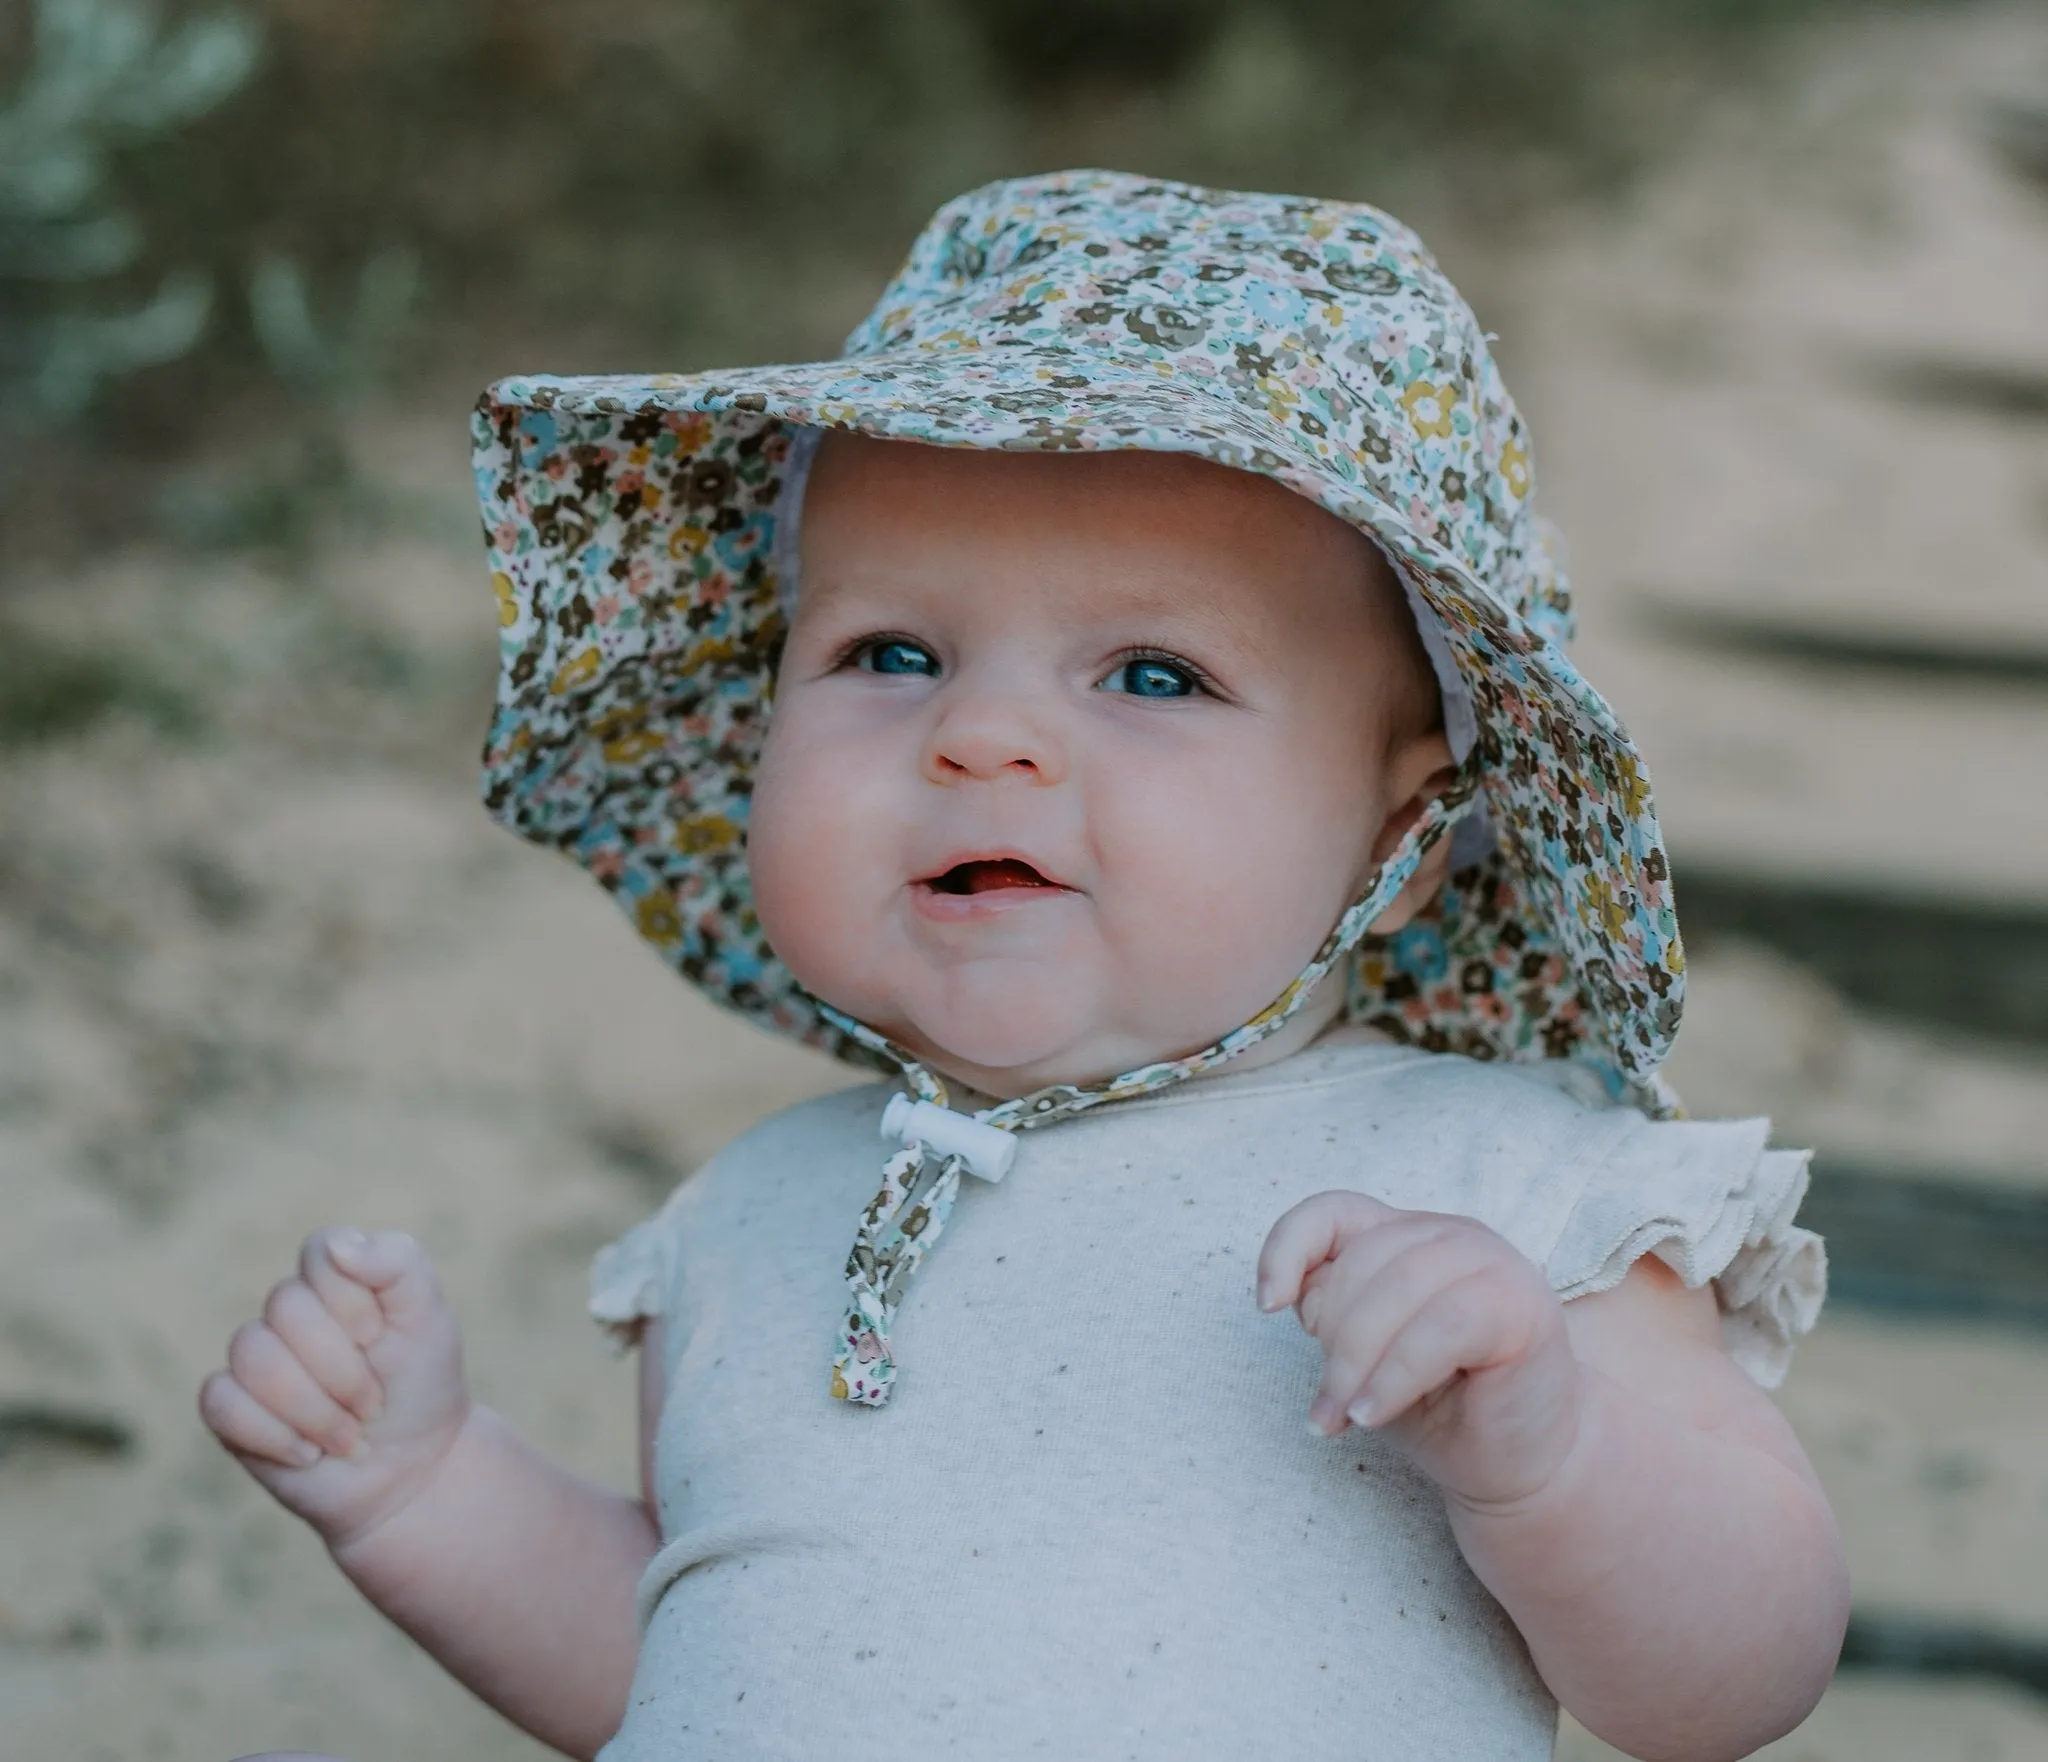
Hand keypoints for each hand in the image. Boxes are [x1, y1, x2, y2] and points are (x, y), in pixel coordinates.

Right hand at [198, 1228, 470, 1549]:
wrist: (411, 1471)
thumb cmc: (422, 1386)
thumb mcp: (429, 1317)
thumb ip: (397, 1263)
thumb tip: (338, 1245)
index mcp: (336, 1276)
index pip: (320, 1254)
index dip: (353, 1303)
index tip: (381, 1337)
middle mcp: (288, 1311)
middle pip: (286, 1309)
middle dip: (343, 1369)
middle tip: (374, 1402)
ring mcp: (255, 1358)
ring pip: (253, 1356)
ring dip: (315, 1410)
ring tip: (347, 1435)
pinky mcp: (229, 1409)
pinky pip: (221, 1402)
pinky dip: (274, 1435)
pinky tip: (307, 1453)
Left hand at [1256, 1191, 1585, 1507]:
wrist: (1521, 1463)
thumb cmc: (1439, 1406)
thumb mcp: (1366, 1357)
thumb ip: (1335, 1315)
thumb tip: (1293, 1298)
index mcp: (1407, 1237)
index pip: (1334, 1211)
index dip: (1288, 1247)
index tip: (1268, 1306)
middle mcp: (1449, 1236)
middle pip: (1359, 1262)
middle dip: (1331, 1344)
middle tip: (1326, 1410)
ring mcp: (1490, 1261)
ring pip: (1394, 1292)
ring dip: (1355, 1366)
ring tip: (1347, 1419)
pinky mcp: (1521, 1304)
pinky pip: (1437, 1329)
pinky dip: (1394, 1377)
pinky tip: (1374, 1414)